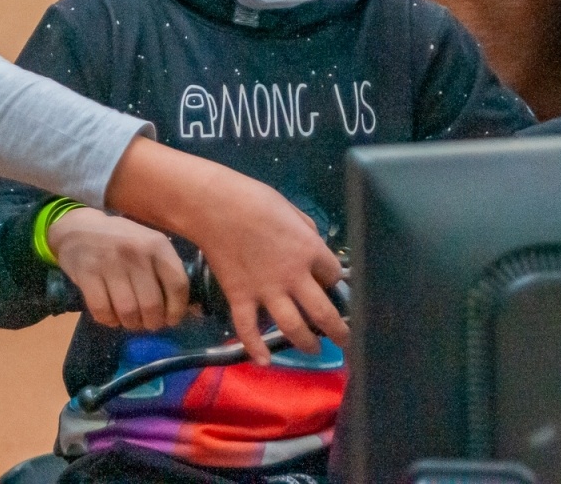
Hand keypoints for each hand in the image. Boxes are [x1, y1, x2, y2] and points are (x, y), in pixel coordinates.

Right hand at [47, 208, 189, 330]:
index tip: (171, 319)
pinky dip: (109, 320)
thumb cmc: (122, 241)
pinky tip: (111, 315)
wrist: (79, 228)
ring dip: (131, 324)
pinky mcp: (87, 275)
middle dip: (152, 323)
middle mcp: (136, 253)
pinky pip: (102, 311)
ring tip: (131, 321)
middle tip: (148, 323)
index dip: (177, 310)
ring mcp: (110, 264)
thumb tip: (192, 310)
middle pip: (152, 304)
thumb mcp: (149, 246)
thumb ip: (168, 273)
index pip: (178, 285)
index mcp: (158, 245)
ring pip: (128, 311)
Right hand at [103, 138, 348, 364]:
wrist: (214, 206)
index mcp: (309, 250)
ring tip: (313, 350)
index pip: (334, 275)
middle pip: (323, 312)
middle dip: (338, 331)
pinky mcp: (240, 297)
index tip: (333, 287)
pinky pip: (248, 329)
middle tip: (346, 341)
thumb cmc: (255, 200)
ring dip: (306, 343)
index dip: (336, 282)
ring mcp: (266, 290)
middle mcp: (293, 276)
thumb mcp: (291, 210)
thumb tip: (312, 244)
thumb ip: (305, 231)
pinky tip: (264, 361)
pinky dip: (255, 348)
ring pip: (292, 327)